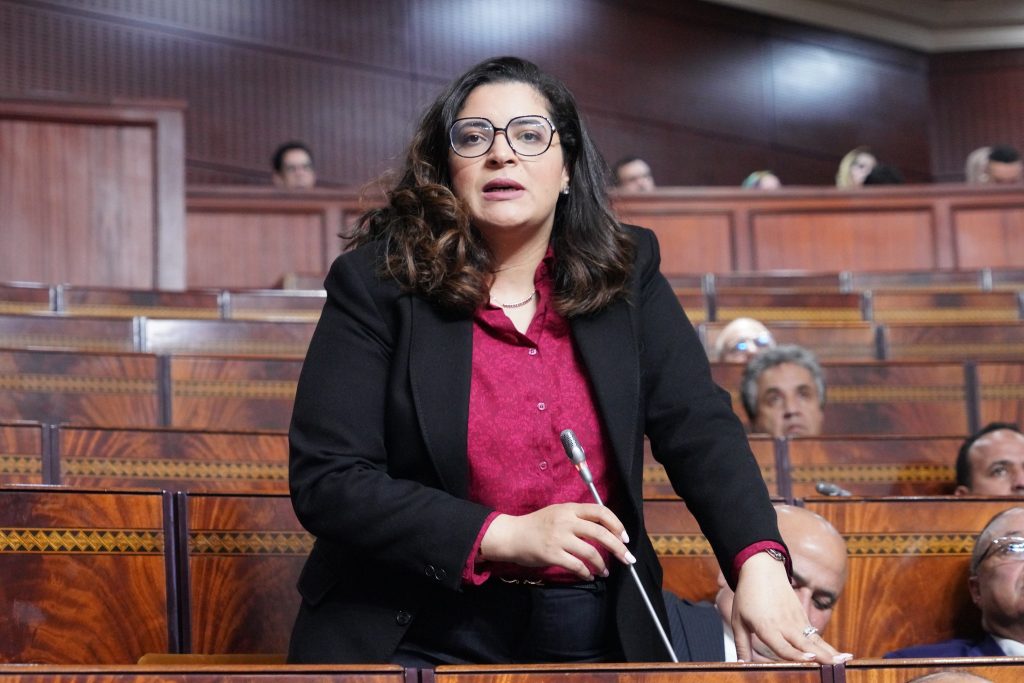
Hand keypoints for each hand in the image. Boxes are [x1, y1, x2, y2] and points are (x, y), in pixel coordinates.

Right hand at [479, 503, 633, 579]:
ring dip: (601, 564)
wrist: (511, 535)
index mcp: (569, 509)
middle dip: (618, 548)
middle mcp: (566, 521)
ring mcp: (559, 538)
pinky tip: (589, 575)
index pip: (600, 512)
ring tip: (604, 571)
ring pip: (590, 552)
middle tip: (627, 559)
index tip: (624, 537)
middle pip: (601, 533)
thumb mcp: (558, 512)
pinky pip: (576, 566)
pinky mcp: (552, 554)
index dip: (616, 524)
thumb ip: (578, 517)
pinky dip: (587, 573)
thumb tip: (604, 529)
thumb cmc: (536, 525)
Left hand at [730, 553, 852, 663]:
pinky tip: (840, 656)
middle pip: (804, 644)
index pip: (783, 645)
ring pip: (814, 640)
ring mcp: (796, 620)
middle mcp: (784, 625)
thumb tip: (740, 665)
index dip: (796, 655)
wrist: (762, 569)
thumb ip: (742, 645)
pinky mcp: (802, 616)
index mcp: (766, 627)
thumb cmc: (747, 596)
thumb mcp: (738, 620)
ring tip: (845, 661)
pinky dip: (828, 646)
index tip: (810, 660)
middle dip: (820, 656)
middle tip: (835, 666)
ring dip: (830, 652)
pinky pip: (816, 634)